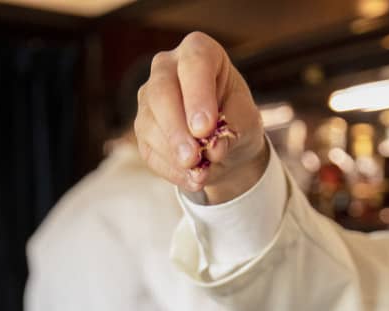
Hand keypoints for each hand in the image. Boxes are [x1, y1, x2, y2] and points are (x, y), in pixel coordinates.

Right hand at [134, 32, 266, 203]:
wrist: (225, 143)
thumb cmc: (236, 119)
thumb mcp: (245, 121)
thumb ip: (232, 130)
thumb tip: (214, 150)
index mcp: (199, 52)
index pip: (194, 63)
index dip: (198, 96)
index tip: (205, 128)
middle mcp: (167, 68)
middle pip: (162, 93)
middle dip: (177, 130)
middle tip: (193, 158)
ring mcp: (149, 98)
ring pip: (151, 125)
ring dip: (174, 155)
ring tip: (200, 175)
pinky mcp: (142, 129)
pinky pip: (149, 150)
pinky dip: (171, 170)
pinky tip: (192, 179)